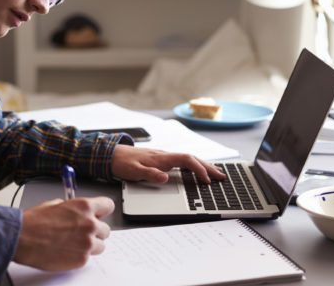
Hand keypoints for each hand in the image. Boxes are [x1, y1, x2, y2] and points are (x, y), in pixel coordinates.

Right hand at [13, 197, 113, 269]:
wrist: (22, 239)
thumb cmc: (35, 222)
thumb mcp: (56, 204)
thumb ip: (73, 208)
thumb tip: (78, 212)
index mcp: (85, 207)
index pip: (108, 206)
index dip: (102, 211)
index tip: (99, 214)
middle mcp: (90, 224)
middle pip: (106, 229)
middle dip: (95, 231)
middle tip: (82, 232)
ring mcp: (87, 243)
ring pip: (100, 245)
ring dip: (90, 245)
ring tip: (73, 244)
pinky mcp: (82, 259)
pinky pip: (88, 258)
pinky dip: (79, 256)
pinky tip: (66, 251)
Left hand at [111, 144, 226, 183]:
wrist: (111, 154)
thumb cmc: (122, 162)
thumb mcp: (133, 171)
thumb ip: (149, 174)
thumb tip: (165, 177)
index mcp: (161, 158)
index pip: (186, 160)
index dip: (198, 169)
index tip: (206, 180)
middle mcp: (165, 155)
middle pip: (191, 159)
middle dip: (207, 167)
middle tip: (222, 176)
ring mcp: (164, 157)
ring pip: (188, 159)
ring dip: (203, 166)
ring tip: (215, 173)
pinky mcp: (161, 160)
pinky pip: (183, 162)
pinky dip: (194, 166)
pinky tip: (196, 171)